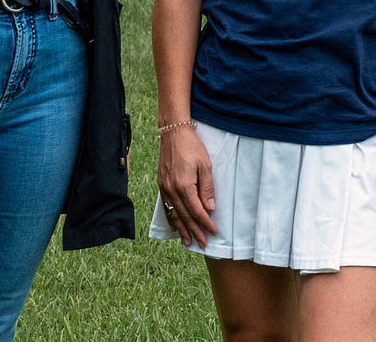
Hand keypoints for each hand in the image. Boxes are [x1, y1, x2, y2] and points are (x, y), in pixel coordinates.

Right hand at [157, 128, 217, 247]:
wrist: (173, 132)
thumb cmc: (192, 147)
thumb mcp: (205, 165)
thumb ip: (207, 188)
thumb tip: (210, 208)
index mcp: (184, 185)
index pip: (196, 210)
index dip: (205, 223)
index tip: (213, 232)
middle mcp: (172, 189)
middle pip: (184, 216)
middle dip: (195, 231)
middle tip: (202, 243)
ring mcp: (164, 187)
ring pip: (174, 213)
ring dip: (181, 229)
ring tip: (188, 241)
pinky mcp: (161, 184)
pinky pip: (166, 206)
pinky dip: (171, 218)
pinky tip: (174, 226)